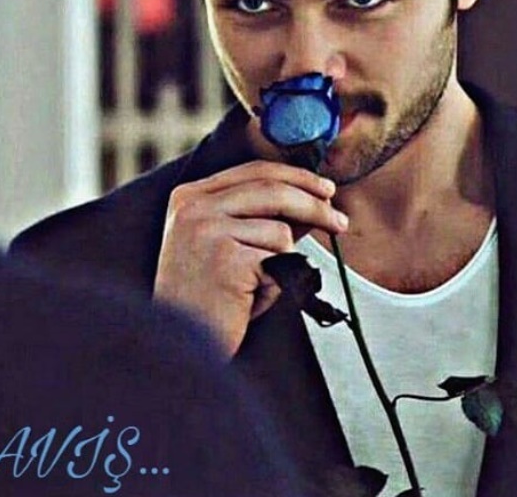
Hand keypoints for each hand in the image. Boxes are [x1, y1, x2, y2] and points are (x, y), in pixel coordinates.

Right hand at [153, 161, 348, 357]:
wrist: (176, 347)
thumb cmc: (207, 298)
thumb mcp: (227, 246)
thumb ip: (261, 218)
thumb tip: (313, 201)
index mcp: (190, 197)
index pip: (254, 171)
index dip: (296, 177)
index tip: (325, 189)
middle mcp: (193, 206)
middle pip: (273, 190)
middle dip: (315, 206)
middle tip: (340, 222)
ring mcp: (206, 229)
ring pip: (280, 232)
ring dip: (281, 264)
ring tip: (254, 287)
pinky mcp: (224, 258)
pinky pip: (277, 263)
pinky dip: (274, 285)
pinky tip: (247, 300)